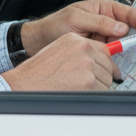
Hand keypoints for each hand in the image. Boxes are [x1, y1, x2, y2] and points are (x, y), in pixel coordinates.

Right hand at [2, 32, 118, 90]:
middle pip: (108, 65)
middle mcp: (83, 49)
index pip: (103, 49)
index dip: (105, 62)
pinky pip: (103, 90)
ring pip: (107, 79)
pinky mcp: (89, 82)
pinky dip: (95, 95)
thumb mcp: (58, 50)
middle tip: (87, 83)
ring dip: (98, 86)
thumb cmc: (38, 71)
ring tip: (78, 88)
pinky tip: (80, 93)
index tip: (110, 69)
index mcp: (75, 40)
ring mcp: (87, 65)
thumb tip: (99, 61)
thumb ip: (79, 51)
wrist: (26, 83)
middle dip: (101, 76)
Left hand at [21, 0, 135, 54]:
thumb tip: (121, 27)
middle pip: (127, 29)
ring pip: (120, 43)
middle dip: (134, 37)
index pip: (127, 13)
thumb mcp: (76, 20)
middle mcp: (104, 20)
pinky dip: (113, 58)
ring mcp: (101, 35)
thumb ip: (99, 22)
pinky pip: (111, 52)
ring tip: (118, 55)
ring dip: (122, 50)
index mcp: (101, 8)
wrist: (38, 41)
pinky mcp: (97, 47)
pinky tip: (112, 62)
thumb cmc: (54, 25)